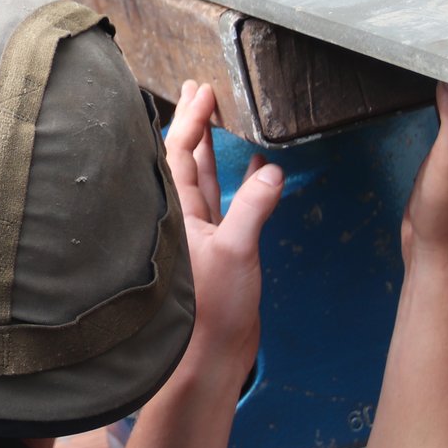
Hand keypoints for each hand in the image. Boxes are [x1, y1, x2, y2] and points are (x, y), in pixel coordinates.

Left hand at [164, 81, 283, 373]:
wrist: (209, 358)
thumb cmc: (210, 313)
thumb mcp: (236, 253)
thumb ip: (253, 208)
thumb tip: (271, 171)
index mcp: (177, 213)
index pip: (179, 152)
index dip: (191, 119)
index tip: (203, 90)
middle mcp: (183, 218)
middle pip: (186, 158)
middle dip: (193, 123)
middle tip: (200, 89)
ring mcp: (201, 234)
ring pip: (204, 178)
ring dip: (210, 147)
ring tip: (214, 115)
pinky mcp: (219, 250)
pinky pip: (225, 203)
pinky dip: (237, 181)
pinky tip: (250, 167)